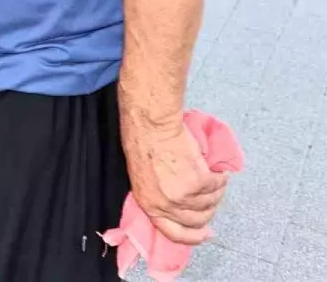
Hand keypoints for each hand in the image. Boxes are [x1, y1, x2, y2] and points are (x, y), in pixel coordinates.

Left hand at [123, 121, 229, 245]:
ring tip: (213, 178)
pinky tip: (217, 170)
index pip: (173, 233)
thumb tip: (177, 207)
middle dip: (208, 211)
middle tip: (211, 198)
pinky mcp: (198, 182)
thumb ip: (159, 197)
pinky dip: (221, 178)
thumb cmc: (142, 143)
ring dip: (215, 192)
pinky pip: (217, 186)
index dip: (192, 236)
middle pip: (197, 220)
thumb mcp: (142, 179)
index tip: (205, 233)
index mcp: (149, 205)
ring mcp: (184, 195)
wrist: (151, 125)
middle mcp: (167, 205)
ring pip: (210, 203)